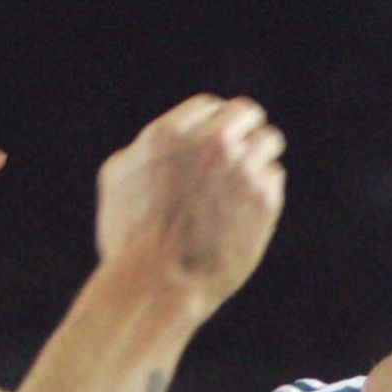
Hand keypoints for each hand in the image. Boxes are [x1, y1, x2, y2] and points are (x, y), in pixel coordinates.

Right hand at [96, 94, 286, 315]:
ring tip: (249, 176)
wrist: (159, 285)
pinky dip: (262, 190)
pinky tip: (246, 209)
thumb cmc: (130, 239)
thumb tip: (160, 139)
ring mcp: (242, 169)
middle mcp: (212, 143)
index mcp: (171, 133)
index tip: (217, 137)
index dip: (213, 122)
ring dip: (259, 155)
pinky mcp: (265, 198)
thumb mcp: (118, 183)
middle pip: (246, 113)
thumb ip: (144, 150)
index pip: (210, 107)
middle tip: (246, 143)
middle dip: (244, 128)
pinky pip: (273, 178)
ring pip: (268, 141)